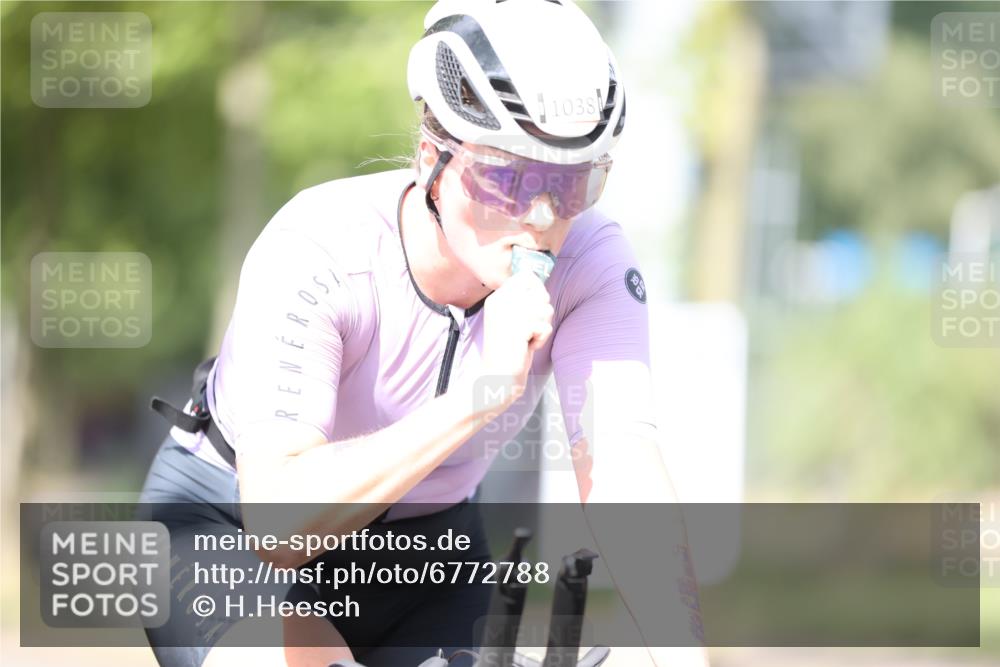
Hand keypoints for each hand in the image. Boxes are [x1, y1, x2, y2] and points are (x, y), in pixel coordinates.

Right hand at [478, 269, 553, 407]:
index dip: (537, 290)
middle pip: (540, 292)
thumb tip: (540, 283)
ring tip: (526, 338)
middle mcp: (500, 302)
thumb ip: (524, 301)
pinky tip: (527, 346)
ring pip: (545, 308)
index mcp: (496, 299)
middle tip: (528, 328)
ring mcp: (509, 314)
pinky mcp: (519, 328)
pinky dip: (541, 339)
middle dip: (542, 312)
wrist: (496, 377)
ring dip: (542, 326)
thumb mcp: (512, 319)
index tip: (532, 309)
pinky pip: (545, 326)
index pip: (526, 276)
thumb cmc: (508, 349)